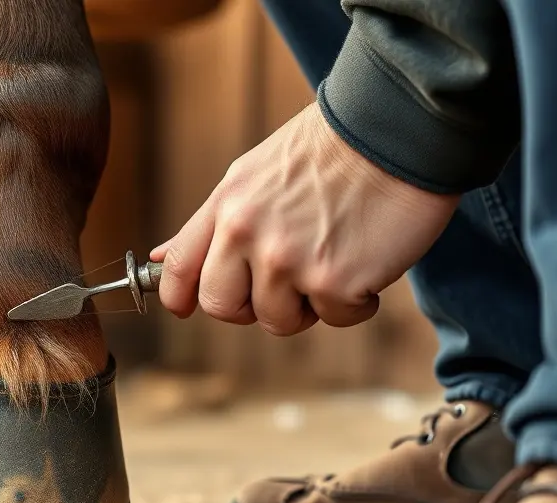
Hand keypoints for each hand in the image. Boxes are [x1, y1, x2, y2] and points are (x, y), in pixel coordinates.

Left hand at [151, 103, 459, 335]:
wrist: (395, 127)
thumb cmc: (331, 149)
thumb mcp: (254, 174)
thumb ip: (211, 222)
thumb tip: (160, 258)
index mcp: (227, 205)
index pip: (179, 267)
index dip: (178, 296)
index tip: (186, 308)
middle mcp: (247, 234)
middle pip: (221, 306)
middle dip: (250, 306)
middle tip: (284, 285)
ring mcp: (288, 260)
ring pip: (279, 320)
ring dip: (310, 303)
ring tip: (336, 258)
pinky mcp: (334, 281)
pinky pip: (336, 319)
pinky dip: (357, 301)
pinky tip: (369, 260)